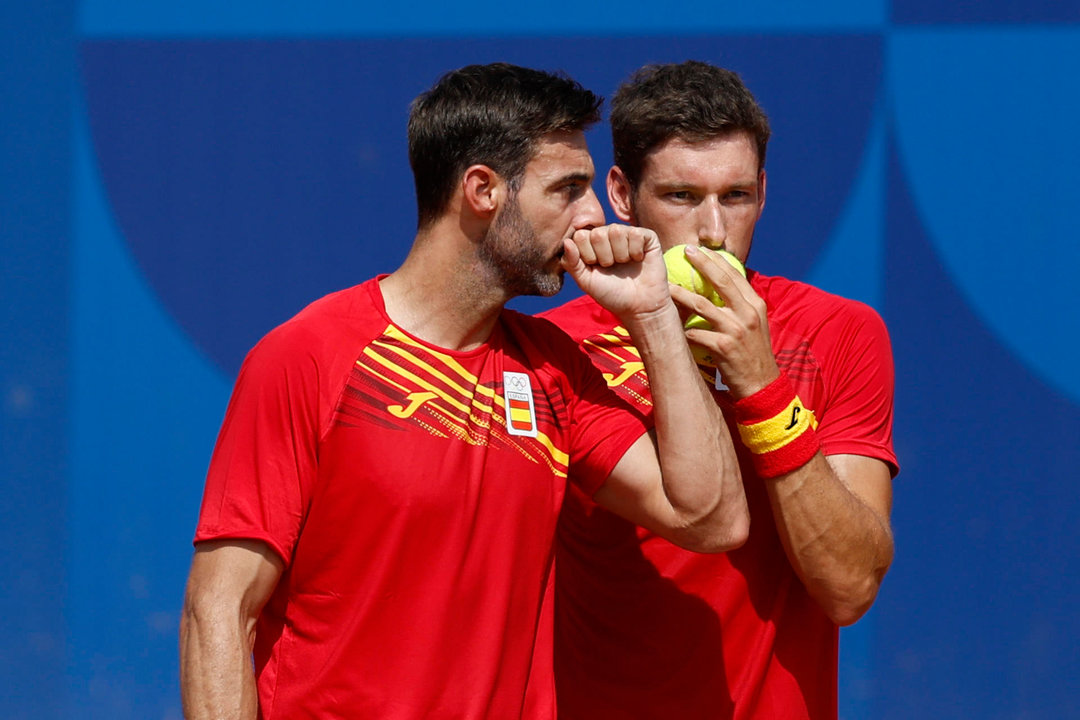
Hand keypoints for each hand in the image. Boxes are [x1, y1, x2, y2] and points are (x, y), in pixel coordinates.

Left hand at [561, 224, 669, 319]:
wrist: (639, 306)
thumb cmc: (611, 294)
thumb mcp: (585, 282)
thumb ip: (572, 263)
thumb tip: (566, 241)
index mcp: (591, 243)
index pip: (580, 235)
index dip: (587, 255)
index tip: (596, 268)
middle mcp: (608, 235)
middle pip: (597, 233)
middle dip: (604, 256)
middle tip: (612, 268)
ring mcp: (627, 234)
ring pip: (616, 231)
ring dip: (620, 255)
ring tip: (625, 264)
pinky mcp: (646, 236)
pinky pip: (635, 233)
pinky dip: (636, 252)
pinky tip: (638, 259)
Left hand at [670, 245, 778, 397]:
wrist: (761, 384)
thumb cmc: (754, 354)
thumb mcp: (755, 325)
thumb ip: (741, 306)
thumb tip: (722, 289)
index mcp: (756, 305)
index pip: (735, 276)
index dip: (717, 260)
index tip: (702, 250)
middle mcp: (747, 313)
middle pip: (721, 282)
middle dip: (702, 263)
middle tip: (685, 251)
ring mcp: (735, 330)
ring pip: (702, 305)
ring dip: (682, 294)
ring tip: (667, 286)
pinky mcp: (723, 346)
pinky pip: (696, 333)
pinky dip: (684, 329)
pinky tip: (672, 325)